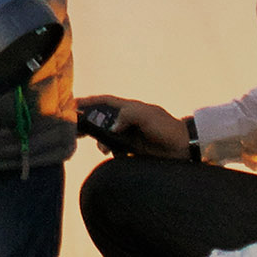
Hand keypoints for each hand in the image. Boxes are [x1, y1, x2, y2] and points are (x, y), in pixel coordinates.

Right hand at [78, 95, 195, 158]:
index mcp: (130, 108)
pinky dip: (112, 152)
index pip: (105, 102)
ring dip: (101, 142)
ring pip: (107, 137)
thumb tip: (113, 127)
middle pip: (102, 120)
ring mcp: (129, 135)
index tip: (74, 105)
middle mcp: (127, 121)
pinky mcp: (132, 150)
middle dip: (89, 124)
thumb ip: (127, 115)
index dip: (90, 102)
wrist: (182, 148)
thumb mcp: (146, 115)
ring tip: (104, 148)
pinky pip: (116, 150)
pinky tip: (114, 154)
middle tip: (76, 131)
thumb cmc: (166, 128)